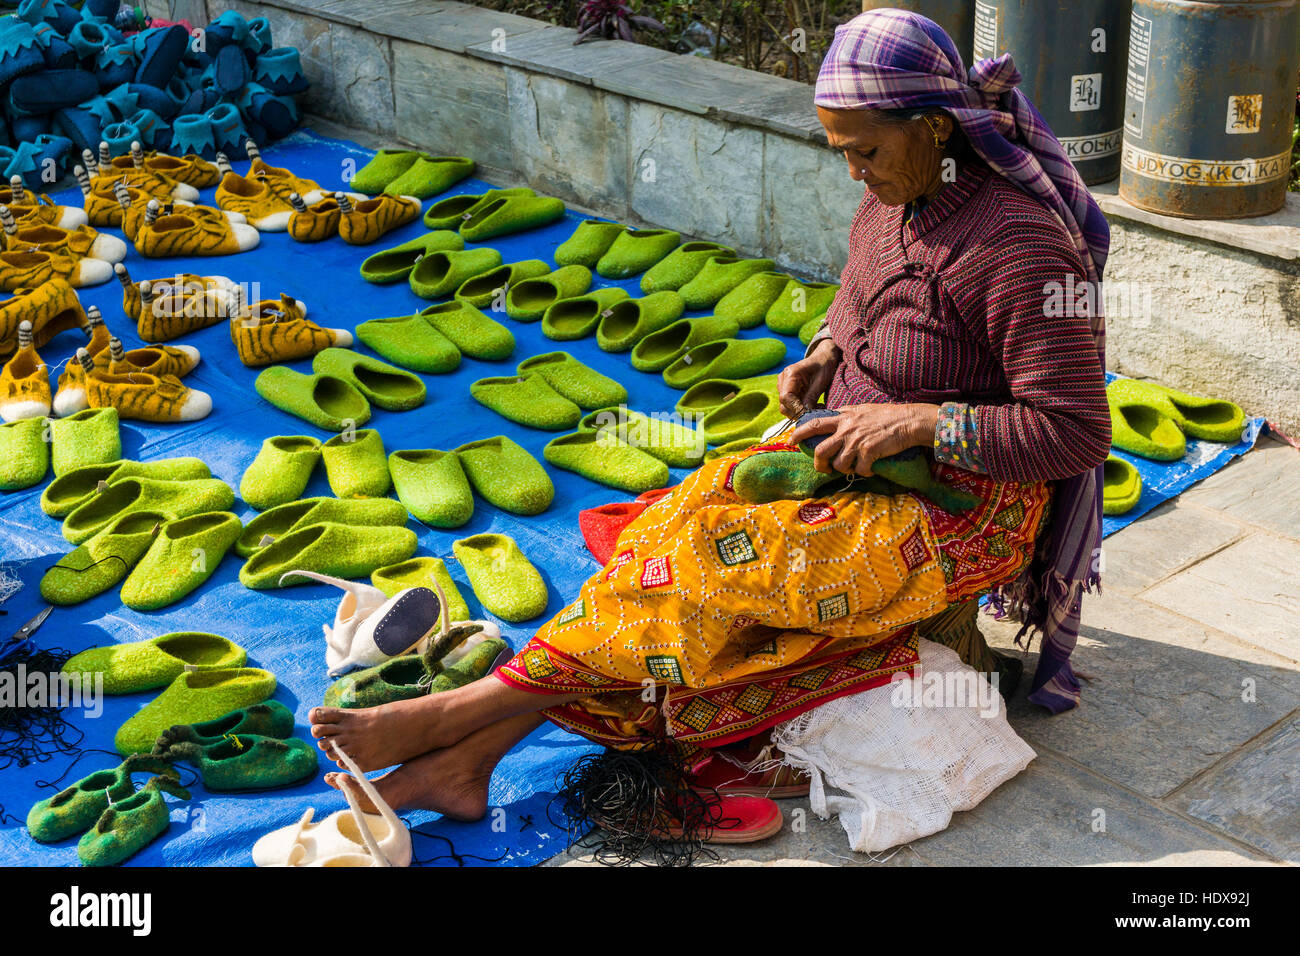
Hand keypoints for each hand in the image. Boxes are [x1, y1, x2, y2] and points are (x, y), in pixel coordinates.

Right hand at [778, 338, 839, 418]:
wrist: (824, 356)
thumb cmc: (824, 365)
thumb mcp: (820, 382)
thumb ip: (811, 397)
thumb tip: (805, 414)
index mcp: (790, 374)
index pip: (786, 397)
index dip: (796, 409)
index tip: (810, 414)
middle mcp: (783, 379)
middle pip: (783, 405)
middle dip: (799, 413)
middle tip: (817, 413)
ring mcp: (783, 385)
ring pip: (786, 407)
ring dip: (801, 412)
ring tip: (817, 408)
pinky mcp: (788, 390)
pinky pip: (790, 404)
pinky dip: (801, 409)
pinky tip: (813, 405)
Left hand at [788, 402, 939, 475]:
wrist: (909, 420)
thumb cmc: (887, 416)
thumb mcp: (862, 410)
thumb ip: (846, 417)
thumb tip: (833, 420)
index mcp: (843, 417)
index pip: (814, 424)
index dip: (799, 433)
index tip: (791, 440)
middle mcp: (846, 429)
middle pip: (820, 451)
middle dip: (819, 464)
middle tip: (823, 469)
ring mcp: (856, 441)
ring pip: (839, 464)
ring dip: (845, 469)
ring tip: (855, 466)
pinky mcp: (869, 452)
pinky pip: (859, 470)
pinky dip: (864, 472)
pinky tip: (871, 467)